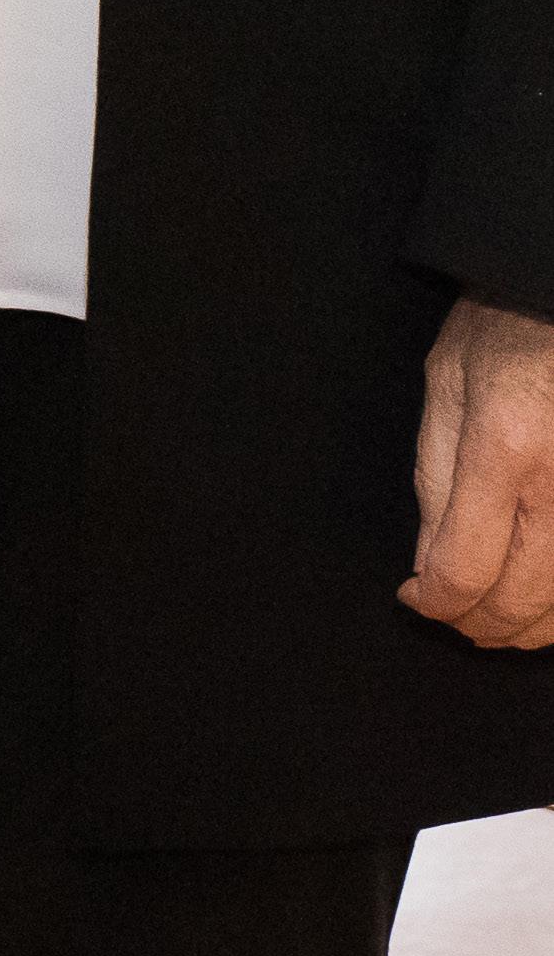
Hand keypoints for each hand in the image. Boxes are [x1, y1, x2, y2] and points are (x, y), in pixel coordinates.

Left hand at [404, 294, 553, 647]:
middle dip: (476, 625)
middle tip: (450, 614)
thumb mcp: (446, 383)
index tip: (415, 597)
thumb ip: (436, 478)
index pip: (463, 567)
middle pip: (520, 601)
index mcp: (504, 448)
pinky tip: (539, 595)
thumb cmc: (506, 327)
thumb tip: (427, 563)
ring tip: (492, 616)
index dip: (434, 601)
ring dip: (526, 628)